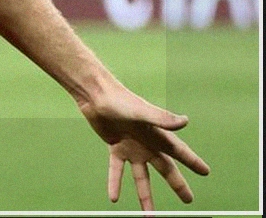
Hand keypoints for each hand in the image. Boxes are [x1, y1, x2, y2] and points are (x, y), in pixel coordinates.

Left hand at [79, 83, 209, 211]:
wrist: (96, 95)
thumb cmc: (120, 100)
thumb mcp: (142, 111)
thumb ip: (162, 118)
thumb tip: (185, 121)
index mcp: (158, 135)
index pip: (180, 152)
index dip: (193, 162)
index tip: (206, 172)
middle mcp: (148, 144)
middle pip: (165, 169)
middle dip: (177, 185)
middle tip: (188, 200)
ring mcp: (132, 148)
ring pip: (141, 177)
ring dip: (145, 195)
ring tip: (149, 215)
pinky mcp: (116, 148)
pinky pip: (116, 170)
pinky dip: (115, 183)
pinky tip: (114, 198)